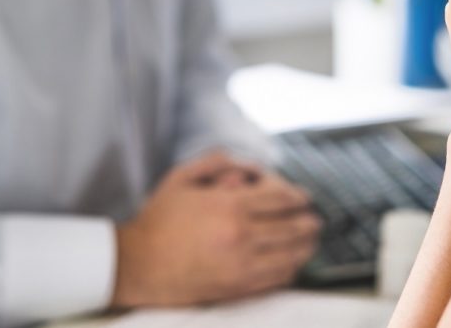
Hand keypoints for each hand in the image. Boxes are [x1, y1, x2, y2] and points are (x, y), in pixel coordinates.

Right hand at [111, 152, 321, 307]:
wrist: (136, 264)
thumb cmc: (158, 220)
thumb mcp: (182, 177)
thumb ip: (217, 162)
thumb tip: (248, 165)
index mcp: (230, 206)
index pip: (281, 199)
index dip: (298, 198)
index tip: (304, 198)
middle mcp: (241, 235)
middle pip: (293, 227)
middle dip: (308, 222)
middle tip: (314, 221)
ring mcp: (241, 264)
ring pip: (291, 255)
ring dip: (306, 246)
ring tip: (310, 241)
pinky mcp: (237, 287)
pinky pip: (276, 279)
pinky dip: (290, 270)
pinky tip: (291, 263)